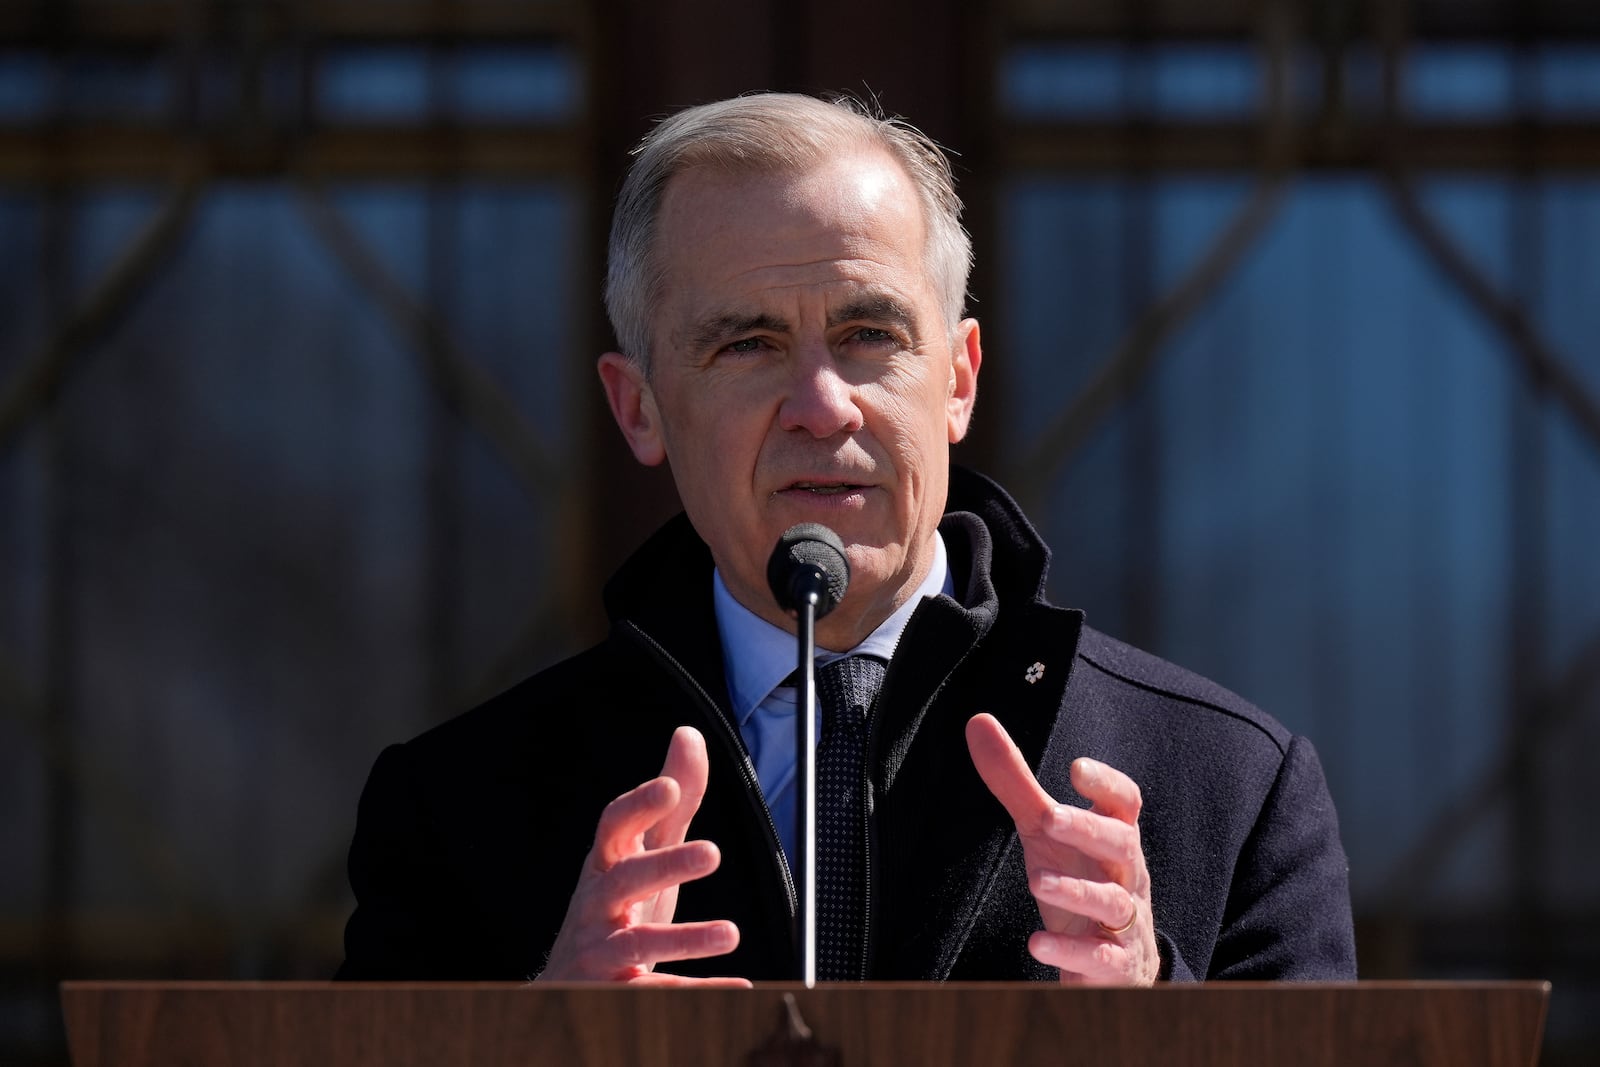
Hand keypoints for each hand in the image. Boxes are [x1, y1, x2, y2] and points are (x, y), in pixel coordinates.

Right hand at [537, 726, 749, 984]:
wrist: (567, 986)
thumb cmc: (614, 908)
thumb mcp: (641, 853)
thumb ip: (670, 803)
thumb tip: (687, 736)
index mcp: (606, 864)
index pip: (614, 826)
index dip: (638, 805)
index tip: (669, 788)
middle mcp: (598, 904)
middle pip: (625, 880)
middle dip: (665, 865)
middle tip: (711, 852)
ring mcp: (601, 951)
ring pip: (637, 944)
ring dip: (685, 938)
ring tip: (730, 933)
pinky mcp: (615, 992)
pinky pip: (656, 993)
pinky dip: (697, 991)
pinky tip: (738, 987)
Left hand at [965, 713, 1158, 984]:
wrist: (1115, 962)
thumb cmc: (1079, 877)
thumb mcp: (1045, 831)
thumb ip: (1016, 782)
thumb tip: (977, 722)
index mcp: (1114, 837)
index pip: (1125, 804)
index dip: (1106, 785)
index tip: (1077, 768)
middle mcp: (1126, 874)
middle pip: (1122, 846)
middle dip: (1088, 830)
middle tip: (1050, 818)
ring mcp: (1123, 920)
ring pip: (1112, 902)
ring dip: (1077, 891)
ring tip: (1037, 881)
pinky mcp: (1112, 964)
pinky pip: (1099, 958)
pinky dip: (1070, 952)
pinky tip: (1035, 944)